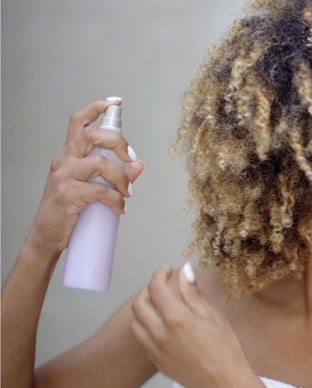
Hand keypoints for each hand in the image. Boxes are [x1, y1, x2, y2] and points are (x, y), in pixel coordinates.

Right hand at [28, 98, 143, 254]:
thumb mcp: (92, 188)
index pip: (79, 122)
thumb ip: (116, 175)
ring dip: (121, 177)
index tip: (115, 102)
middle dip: (117, 141)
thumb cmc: (69, 210)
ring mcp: (64, 176)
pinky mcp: (67, 194)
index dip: (96, 108)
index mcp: (68, 154)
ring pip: (99, 162)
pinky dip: (116, 199)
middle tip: (131, 157)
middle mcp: (64, 160)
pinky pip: (100, 190)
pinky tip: (121, 208)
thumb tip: (139, 165)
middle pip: (91, 134)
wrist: (46, 237)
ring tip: (128, 192)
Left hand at [130, 265, 259, 387]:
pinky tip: (160, 324)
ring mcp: (156, 350)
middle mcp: (161, 334)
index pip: (156, 288)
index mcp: (177, 319)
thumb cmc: (225, 349)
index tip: (167, 270)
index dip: (160, 274)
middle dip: (148, 289)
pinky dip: (145, 326)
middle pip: (139, 304)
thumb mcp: (212, 315)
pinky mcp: (157, 362)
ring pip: (136, 322)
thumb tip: (185, 271)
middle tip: (162, 285)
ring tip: (158, 304)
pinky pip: (141, 339)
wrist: (225, 382)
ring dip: (143, 309)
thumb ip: (194, 293)